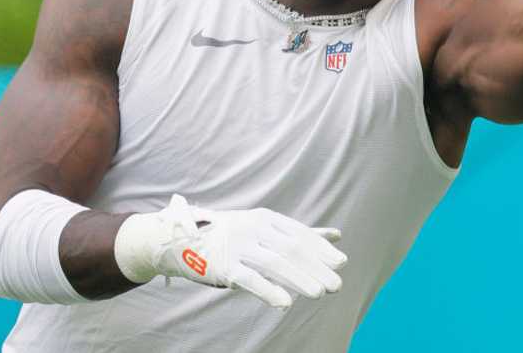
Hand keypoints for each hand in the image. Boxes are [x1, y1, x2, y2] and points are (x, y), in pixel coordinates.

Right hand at [115, 194, 346, 307]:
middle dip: (316, 267)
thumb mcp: (264, 229)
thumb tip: (336, 235)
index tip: (341, 263)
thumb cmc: (231, 236)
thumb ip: (299, 234)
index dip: (320, 249)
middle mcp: (255, 229)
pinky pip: (249, 279)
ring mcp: (239, 246)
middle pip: (291, 249)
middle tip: (336, 284)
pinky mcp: (224, 266)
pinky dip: (268, 290)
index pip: (299, 234)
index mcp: (266, 219)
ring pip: (275, 262)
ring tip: (319, 293)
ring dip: (299, 278)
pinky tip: (285, 303)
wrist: (181, 238)